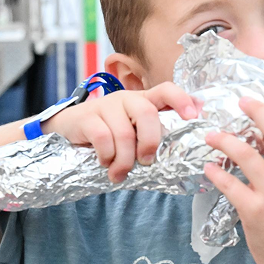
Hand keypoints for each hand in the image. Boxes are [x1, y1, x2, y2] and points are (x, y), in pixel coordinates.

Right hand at [42, 82, 200, 182]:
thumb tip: (180, 154)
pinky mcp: (87, 116)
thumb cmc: (108, 131)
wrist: (69, 127)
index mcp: (142, 100)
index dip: (182, 100)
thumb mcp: (131, 130)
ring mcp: (106, 105)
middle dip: (150, 142)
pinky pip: (103, 139)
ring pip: (124, 133)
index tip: (193, 117)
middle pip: (147, 113)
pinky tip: (105, 163)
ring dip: (124, 160)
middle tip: (146, 161)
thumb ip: (150, 134)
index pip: (166, 90)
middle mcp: (126, 98)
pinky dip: (107, 157)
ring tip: (119, 173)